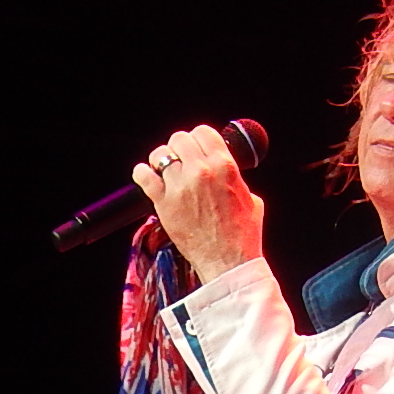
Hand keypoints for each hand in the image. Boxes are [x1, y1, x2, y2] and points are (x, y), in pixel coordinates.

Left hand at [132, 124, 264, 282]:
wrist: (228, 261)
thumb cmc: (242, 234)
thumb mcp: (251, 198)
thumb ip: (236, 179)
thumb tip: (228, 174)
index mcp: (225, 165)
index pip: (203, 132)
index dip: (198, 138)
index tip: (196, 147)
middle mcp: (201, 171)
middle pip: (180, 139)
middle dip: (180, 147)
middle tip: (181, 160)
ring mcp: (180, 186)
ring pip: (160, 154)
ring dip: (161, 159)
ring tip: (164, 169)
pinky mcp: (163, 203)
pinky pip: (143, 176)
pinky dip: (142, 173)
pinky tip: (146, 176)